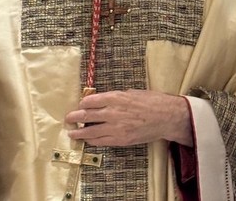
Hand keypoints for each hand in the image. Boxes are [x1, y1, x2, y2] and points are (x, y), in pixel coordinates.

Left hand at [65, 89, 192, 146]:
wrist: (166, 116)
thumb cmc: (152, 101)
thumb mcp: (133, 92)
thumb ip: (117, 97)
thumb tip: (105, 100)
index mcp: (116, 97)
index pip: (91, 100)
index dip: (83, 103)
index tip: (80, 104)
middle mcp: (113, 112)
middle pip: (87, 116)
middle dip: (75, 117)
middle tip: (69, 118)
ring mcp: (116, 128)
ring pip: (91, 132)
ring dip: (79, 132)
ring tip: (72, 133)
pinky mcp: (121, 140)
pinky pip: (101, 141)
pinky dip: (92, 141)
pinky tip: (88, 140)